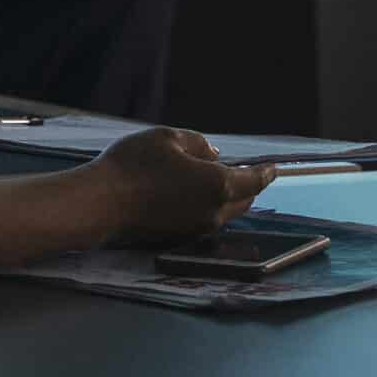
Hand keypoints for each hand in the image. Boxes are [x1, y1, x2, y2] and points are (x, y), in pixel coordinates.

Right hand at [89, 127, 274, 243]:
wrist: (102, 204)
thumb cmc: (134, 165)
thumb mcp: (167, 138)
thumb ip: (198, 144)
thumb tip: (213, 154)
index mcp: (219, 185)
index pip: (255, 180)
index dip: (267, 172)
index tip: (274, 168)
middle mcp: (215, 212)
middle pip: (244, 201)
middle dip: (248, 187)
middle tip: (244, 173)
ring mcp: (198, 229)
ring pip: (225, 213)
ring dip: (227, 199)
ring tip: (213, 182)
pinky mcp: (181, 238)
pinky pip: (206, 220)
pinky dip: (208, 208)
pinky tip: (189, 196)